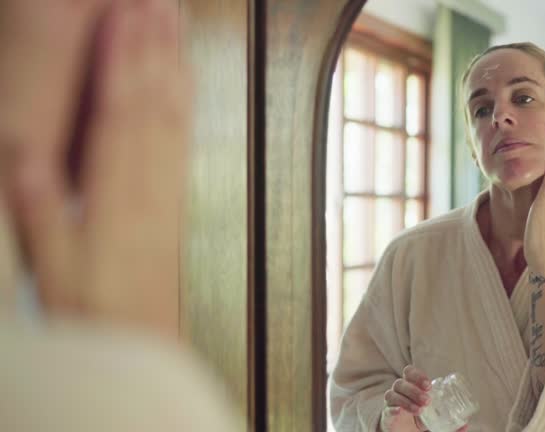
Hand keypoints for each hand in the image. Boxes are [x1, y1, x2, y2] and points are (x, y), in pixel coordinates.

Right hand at [1, 0, 190, 338]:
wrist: (139, 341)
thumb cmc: (93, 306)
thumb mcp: (53, 267)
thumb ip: (38, 209)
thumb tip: (20, 151)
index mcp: (116, 194)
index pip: (118, 115)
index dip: (120, 63)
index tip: (121, 18)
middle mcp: (149, 183)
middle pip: (152, 103)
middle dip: (152, 47)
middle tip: (153, 0)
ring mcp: (167, 188)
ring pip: (173, 115)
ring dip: (173, 65)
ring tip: (172, 22)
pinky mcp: (175, 198)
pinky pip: (183, 140)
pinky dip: (184, 102)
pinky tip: (184, 78)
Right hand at [380, 365, 467, 431]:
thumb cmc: (419, 420)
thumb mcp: (434, 419)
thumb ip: (449, 422)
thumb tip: (466, 425)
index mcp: (410, 387)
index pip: (409, 372)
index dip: (417, 375)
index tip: (428, 384)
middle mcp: (399, 392)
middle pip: (400, 383)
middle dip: (414, 389)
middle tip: (428, 400)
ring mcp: (391, 404)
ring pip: (392, 394)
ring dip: (406, 400)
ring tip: (420, 410)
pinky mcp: (386, 416)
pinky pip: (387, 409)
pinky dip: (392, 409)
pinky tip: (400, 411)